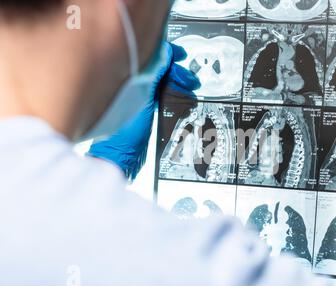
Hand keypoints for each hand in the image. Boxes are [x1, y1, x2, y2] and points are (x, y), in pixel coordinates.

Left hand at [88, 42, 199, 179]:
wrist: (121, 158)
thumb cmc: (125, 134)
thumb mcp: (144, 100)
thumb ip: (154, 75)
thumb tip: (164, 54)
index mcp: (131, 81)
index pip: (152, 59)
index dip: (168, 56)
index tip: (181, 57)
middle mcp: (134, 88)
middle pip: (160, 71)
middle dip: (177, 73)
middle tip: (191, 81)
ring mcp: (140, 100)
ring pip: (163, 84)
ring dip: (178, 85)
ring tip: (189, 92)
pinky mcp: (146, 113)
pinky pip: (163, 97)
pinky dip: (174, 96)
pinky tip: (183, 101)